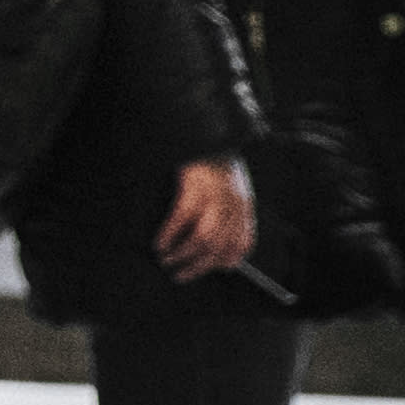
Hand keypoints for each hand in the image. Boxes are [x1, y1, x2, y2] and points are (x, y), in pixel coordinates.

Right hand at [157, 155, 256, 278]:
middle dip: (198, 266)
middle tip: (181, 275)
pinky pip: (180, 221)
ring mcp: (213, 197)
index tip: (213, 269)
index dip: (228, 261)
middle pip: (218, 247)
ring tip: (167, 261)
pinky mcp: (193, 189)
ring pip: (201, 239)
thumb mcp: (230, 185)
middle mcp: (232, 204)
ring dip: (182, 255)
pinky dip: (168, 236)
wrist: (205, 130)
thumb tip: (214, 242)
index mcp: (244, 205)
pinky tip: (160, 244)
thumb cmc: (213, 158)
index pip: (242, 244)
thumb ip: (228, 211)